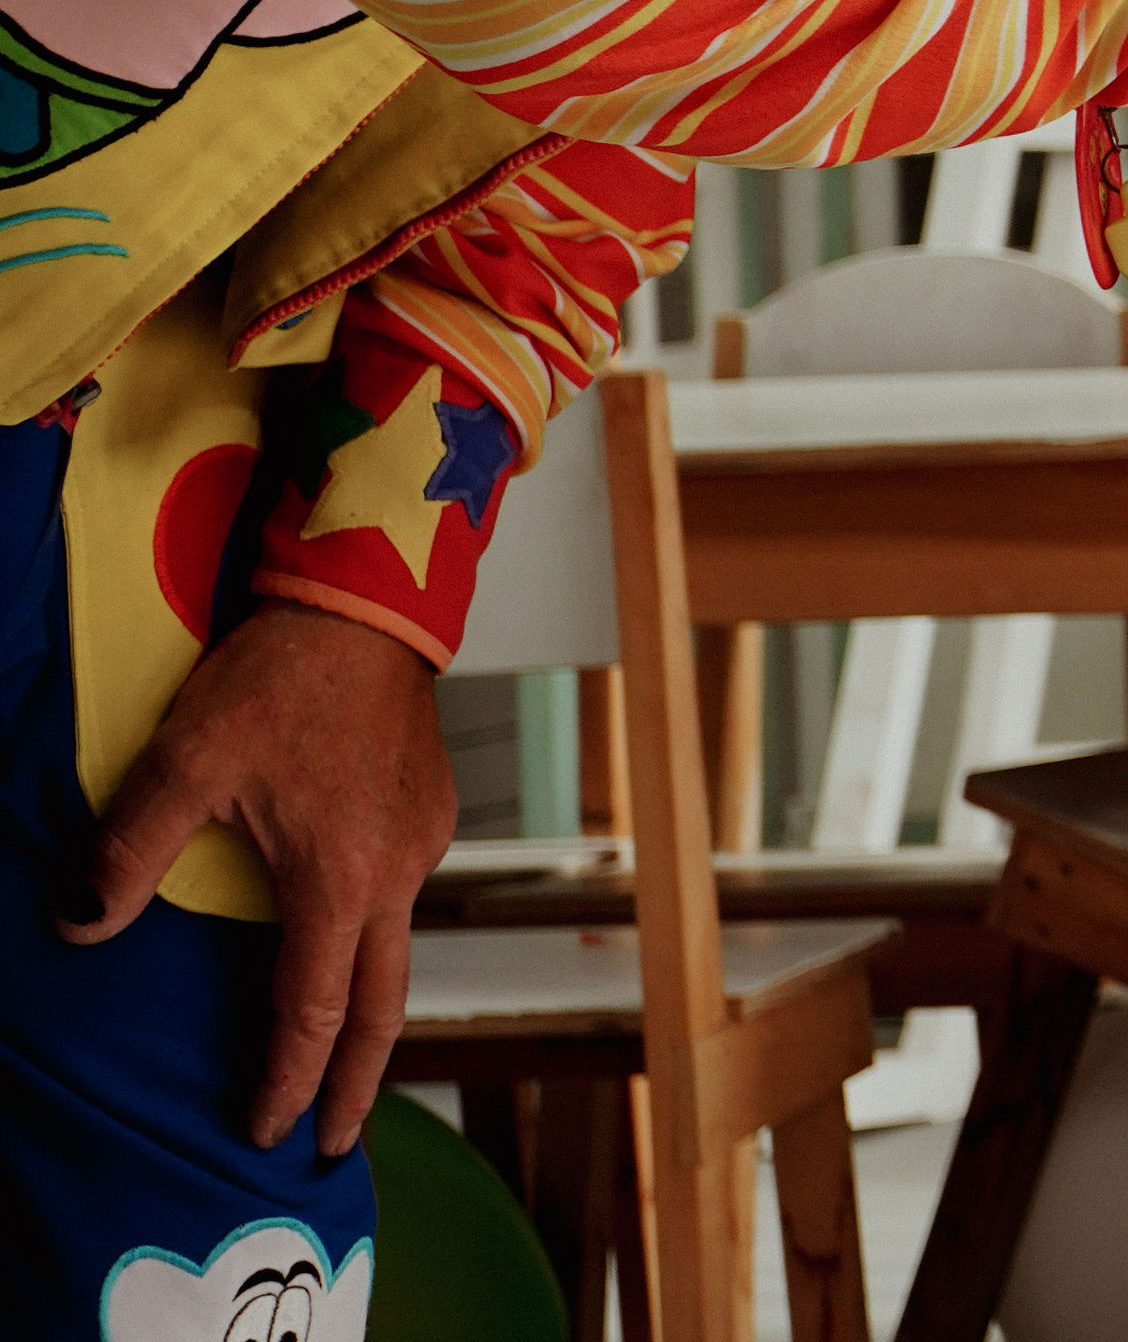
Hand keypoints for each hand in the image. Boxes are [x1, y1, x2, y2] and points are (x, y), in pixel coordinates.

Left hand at [60, 602, 456, 1156]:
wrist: (370, 603)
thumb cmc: (281, 679)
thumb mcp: (185, 763)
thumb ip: (128, 851)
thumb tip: (80, 926)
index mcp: (339, 882)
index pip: (314, 1013)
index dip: (288, 1080)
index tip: (267, 1133)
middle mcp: (397, 874)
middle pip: (386, 1006)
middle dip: (356, 1084)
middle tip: (330, 1141)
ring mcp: (423, 839)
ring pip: (400, 949)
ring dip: (368, 1012)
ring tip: (337, 1052)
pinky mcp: (431, 808)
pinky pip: (404, 895)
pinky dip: (375, 941)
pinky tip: (345, 933)